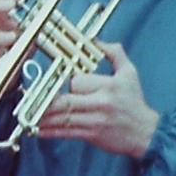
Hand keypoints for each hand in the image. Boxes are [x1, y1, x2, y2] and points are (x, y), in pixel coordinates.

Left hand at [35, 42, 158, 158]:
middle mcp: (101, 103)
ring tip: (29, 115)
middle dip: (47, 101)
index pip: (78, 81)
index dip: (66, 82)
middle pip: (66, 100)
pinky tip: (39, 130)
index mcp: (108, 86)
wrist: (146, 132)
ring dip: (44, 118)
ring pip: (63, 117)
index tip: (56, 82)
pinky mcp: (92, 135)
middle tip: (31, 99)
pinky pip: (67, 133)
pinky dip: (51, 132)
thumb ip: (115, 54)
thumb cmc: (135, 103)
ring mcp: (95, 120)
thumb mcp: (130, 74)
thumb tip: (97, 40)